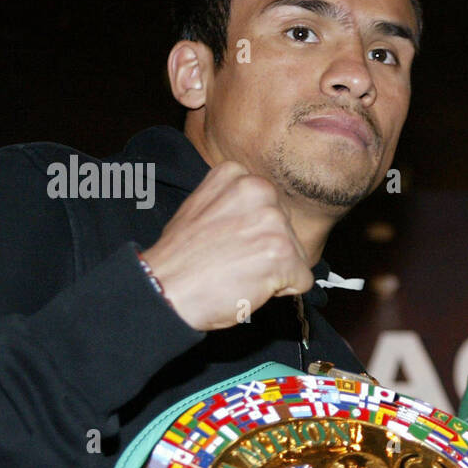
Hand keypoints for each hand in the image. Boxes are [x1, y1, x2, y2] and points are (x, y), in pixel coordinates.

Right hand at [141, 161, 313, 330]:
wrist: (165, 288)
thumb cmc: (180, 257)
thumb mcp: (202, 207)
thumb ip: (235, 203)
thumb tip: (263, 213)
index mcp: (240, 177)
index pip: (272, 208)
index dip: (255, 233)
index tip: (229, 242)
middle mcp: (260, 191)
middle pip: (288, 231)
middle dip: (268, 251)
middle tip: (233, 260)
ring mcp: (273, 222)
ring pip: (297, 255)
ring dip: (275, 271)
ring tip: (239, 272)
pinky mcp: (283, 253)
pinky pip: (302, 280)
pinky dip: (283, 291)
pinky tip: (251, 285)